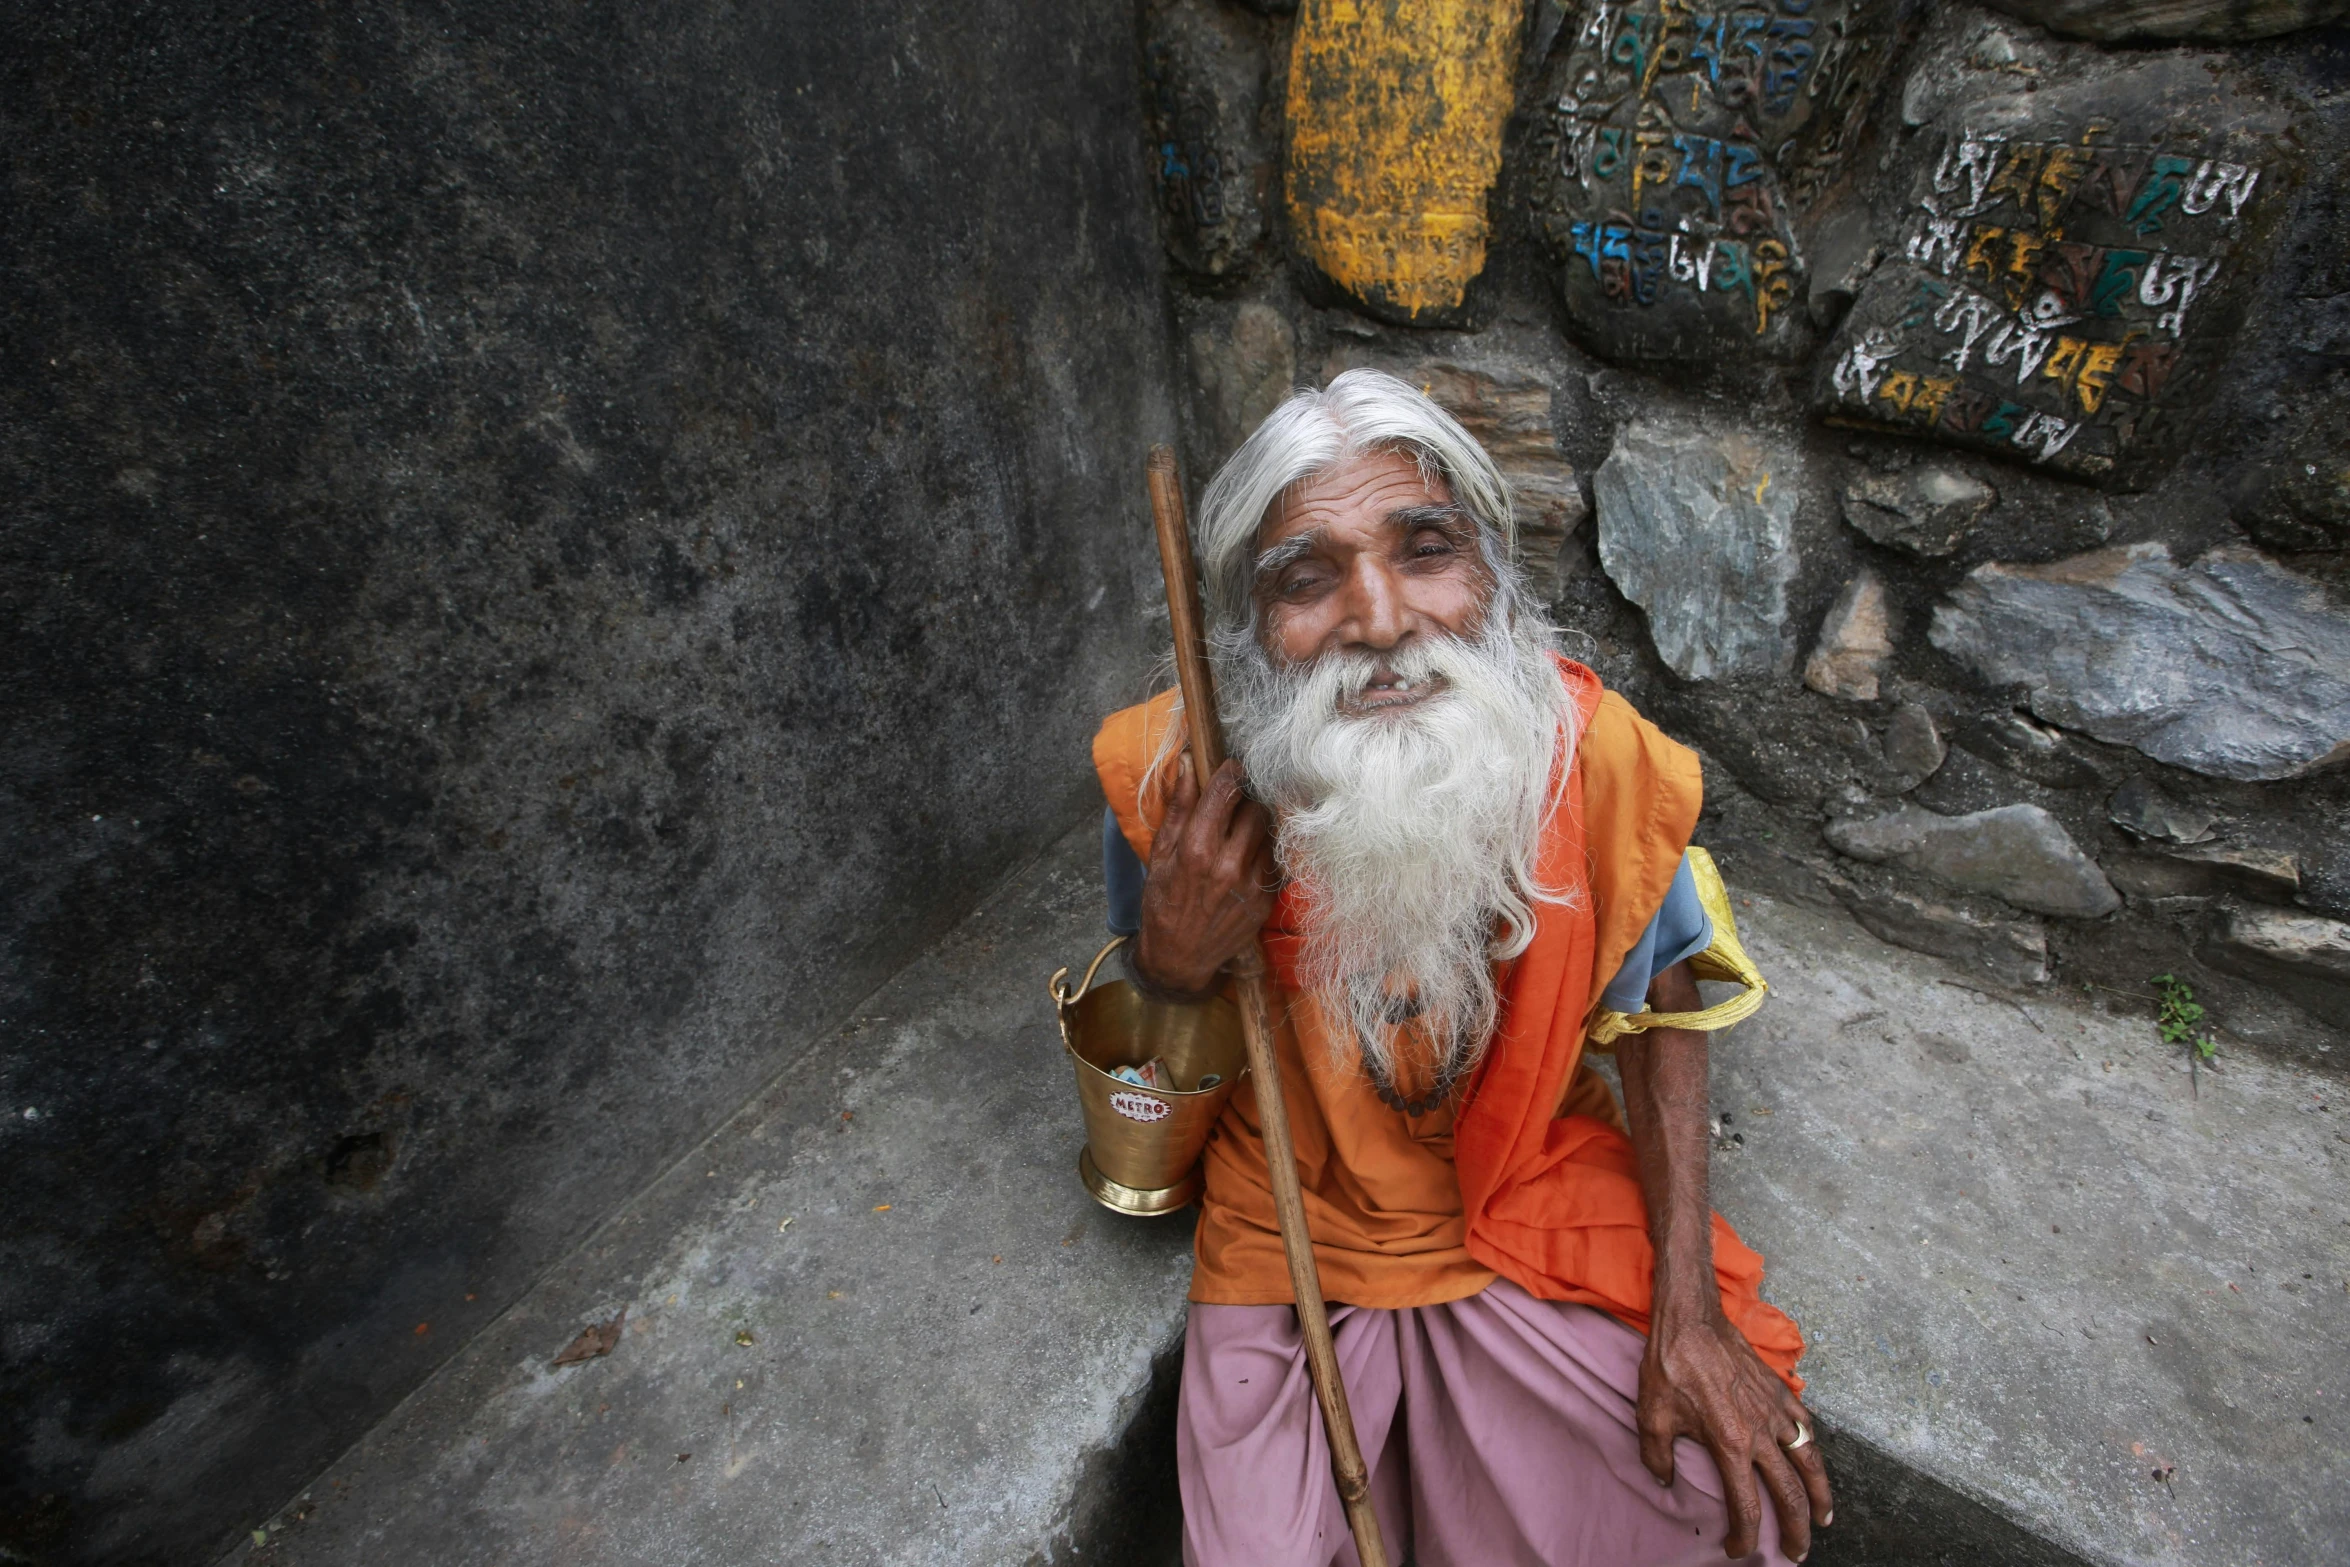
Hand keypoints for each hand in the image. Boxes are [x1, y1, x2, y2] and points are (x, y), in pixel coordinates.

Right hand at [1132, 756, 1276, 993]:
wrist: (1179, 958)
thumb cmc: (1163, 903)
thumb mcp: (1160, 855)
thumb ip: (1178, 808)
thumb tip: (1188, 765)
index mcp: (1196, 850)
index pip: (1225, 793)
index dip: (1230, 773)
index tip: (1231, 767)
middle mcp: (1228, 865)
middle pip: (1254, 809)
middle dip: (1245, 800)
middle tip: (1234, 804)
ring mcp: (1250, 884)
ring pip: (1268, 832)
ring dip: (1256, 825)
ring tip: (1238, 832)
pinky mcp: (1265, 899)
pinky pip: (1273, 859)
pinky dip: (1262, 851)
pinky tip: (1245, 857)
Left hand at [1637, 1307, 1832, 1560]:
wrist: (1690, 1320)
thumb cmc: (1669, 1366)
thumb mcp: (1652, 1416)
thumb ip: (1658, 1456)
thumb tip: (1664, 1481)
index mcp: (1729, 1444)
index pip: (1746, 1506)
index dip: (1744, 1536)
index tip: (1738, 1548)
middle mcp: (1760, 1433)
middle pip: (1790, 1492)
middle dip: (1796, 1528)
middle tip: (1797, 1551)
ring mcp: (1774, 1410)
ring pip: (1809, 1461)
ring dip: (1820, 1494)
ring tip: (1823, 1517)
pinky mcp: (1778, 1389)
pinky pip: (1804, 1424)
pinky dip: (1811, 1446)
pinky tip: (1810, 1457)